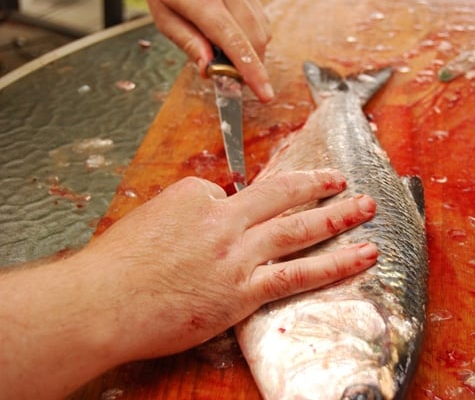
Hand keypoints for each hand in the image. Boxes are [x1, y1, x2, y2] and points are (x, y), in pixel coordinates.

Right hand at [0, 170, 376, 399]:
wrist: (100, 304)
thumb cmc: (115, 267)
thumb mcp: (149, 222)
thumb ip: (188, 215)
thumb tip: (212, 214)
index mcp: (196, 195)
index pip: (233, 193)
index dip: (242, 206)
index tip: (244, 217)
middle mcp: (223, 219)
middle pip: (281, 194)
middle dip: (317, 184)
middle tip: (342, 178)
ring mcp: (237, 254)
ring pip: (299, 228)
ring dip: (338, 215)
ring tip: (366, 207)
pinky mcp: (244, 291)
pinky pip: (299, 273)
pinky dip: (335, 263)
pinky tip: (362, 256)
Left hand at [147, 0, 273, 100]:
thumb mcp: (164, 15)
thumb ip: (187, 42)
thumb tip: (209, 69)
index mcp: (202, 1)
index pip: (233, 40)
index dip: (251, 70)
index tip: (264, 93)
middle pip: (255, 37)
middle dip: (252, 65)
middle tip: (234, 79)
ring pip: (262, 29)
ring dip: (253, 51)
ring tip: (229, 54)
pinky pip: (261, 17)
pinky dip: (253, 35)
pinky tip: (235, 36)